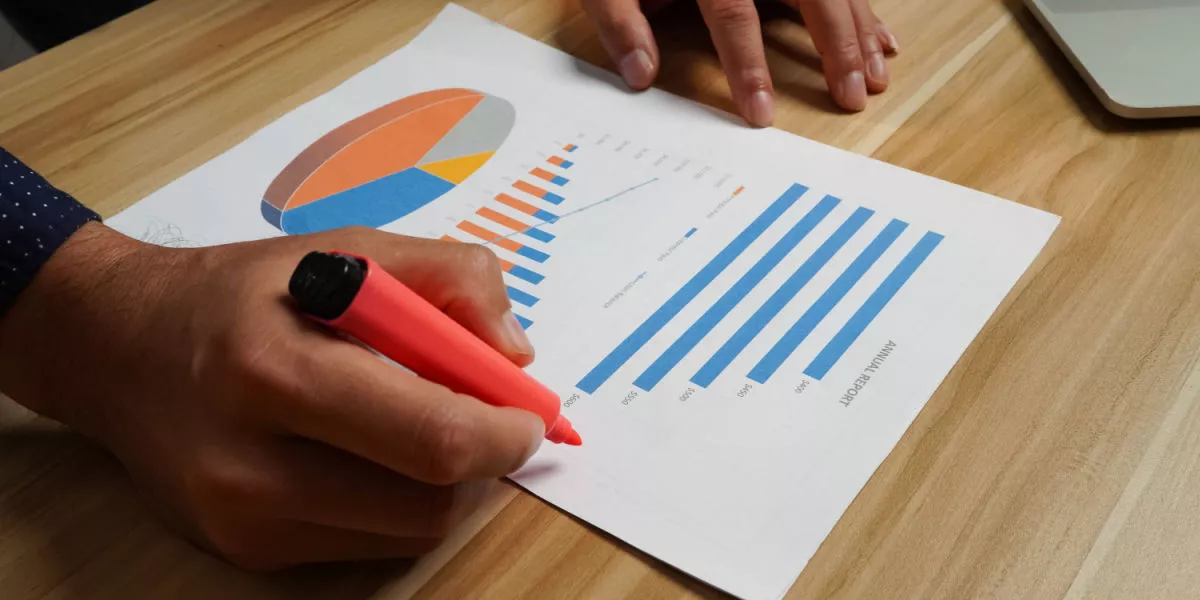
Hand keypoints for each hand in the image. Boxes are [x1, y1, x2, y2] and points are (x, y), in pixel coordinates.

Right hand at [0, 223, 544, 568]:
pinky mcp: (244, 553)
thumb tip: (515, 355)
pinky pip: (368, 545)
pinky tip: (373, 455)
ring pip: (407, 532)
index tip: (531, 415)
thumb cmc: (238, 294)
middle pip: (427, 501)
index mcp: (275, 369)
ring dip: (444, 485)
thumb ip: (444, 278)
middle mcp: (249, 464)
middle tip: (491, 421)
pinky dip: (397, 503)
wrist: (114, 350)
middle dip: (483, 461)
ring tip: (424, 426)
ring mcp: (243, 522)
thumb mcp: (339, 250)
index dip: (504, 433)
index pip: (429, 435)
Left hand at [582, 0, 898, 122]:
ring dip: (859, 30)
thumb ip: (619, 21)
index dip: (747, 64)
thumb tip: (640, 75)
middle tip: (852, 97)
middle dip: (835, 46)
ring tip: (876, 80)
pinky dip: (863, 10)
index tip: (761, 113)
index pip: (732, 14)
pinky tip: (882, 40)